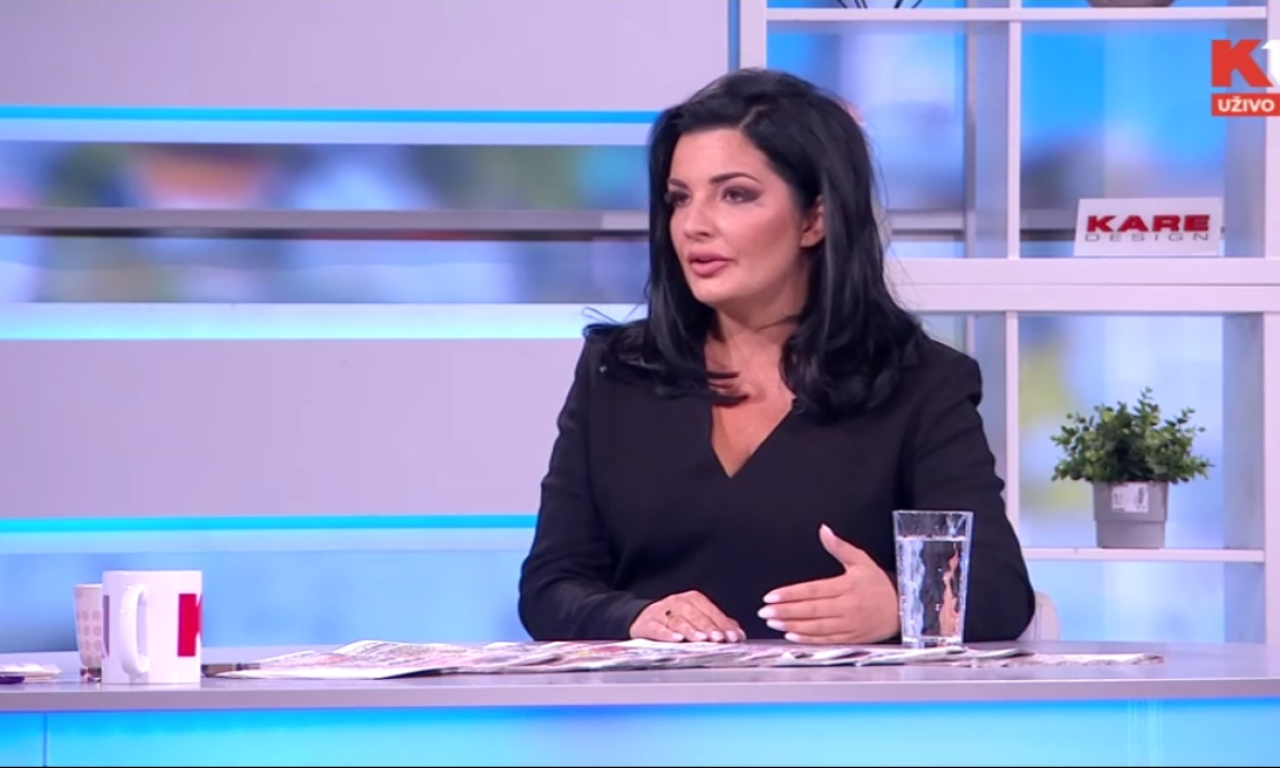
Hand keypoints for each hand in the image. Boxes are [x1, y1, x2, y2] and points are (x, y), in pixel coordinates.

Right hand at [629, 590, 744, 642]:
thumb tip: (738, 634)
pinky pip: (657, 628)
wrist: (646, 620)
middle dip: (708, 626)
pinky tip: (676, 639)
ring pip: (677, 620)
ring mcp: (661, 612)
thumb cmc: (676, 621)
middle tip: (718, 638)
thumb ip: (719, 626)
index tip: (732, 637)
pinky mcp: (647, 623)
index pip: (710, 610)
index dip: (723, 624)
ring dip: (690, 630)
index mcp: (692, 599)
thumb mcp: (697, 620)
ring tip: (700, 638)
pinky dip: (666, 634)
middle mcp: (677, 602)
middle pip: (694, 614)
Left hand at [757, 524, 898, 643]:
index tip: (770, 596)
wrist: (903, 608)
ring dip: (792, 626)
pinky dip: (807, 640)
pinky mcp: (851, 639)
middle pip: (811, 610)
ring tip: (773, 623)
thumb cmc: (878, 584)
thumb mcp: (861, 560)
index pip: (813, 590)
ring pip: (816, 627)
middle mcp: (847, 607)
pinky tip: (791, 636)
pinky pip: (826, 640)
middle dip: (785, 611)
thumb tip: (823, 530)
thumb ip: (839, 546)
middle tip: (764, 612)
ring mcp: (849, 625)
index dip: (790, 594)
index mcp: (847, 586)